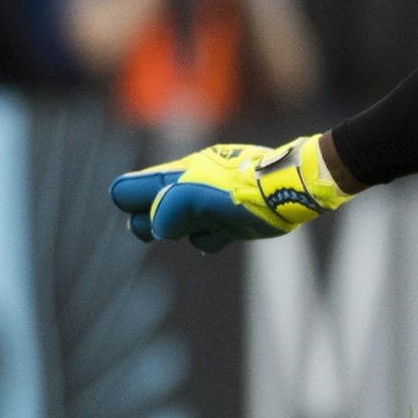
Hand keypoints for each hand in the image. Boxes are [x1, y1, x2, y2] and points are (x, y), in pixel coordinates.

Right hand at [109, 136, 347, 252]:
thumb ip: (170, 208)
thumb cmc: (241, 188)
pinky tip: (219, 236)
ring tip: (207, 224)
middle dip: (152, 224)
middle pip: (147, 212)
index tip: (145, 212)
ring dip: (183, 232)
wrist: (287, 190)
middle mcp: (187, 190)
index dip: (130, 203)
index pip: (129, 189)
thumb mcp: (199, 194)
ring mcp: (207, 207)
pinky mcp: (227, 225)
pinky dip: (207, 241)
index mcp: (175, 176)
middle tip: (173, 227)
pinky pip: (203, 239)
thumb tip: (157, 228)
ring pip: (175, 227)